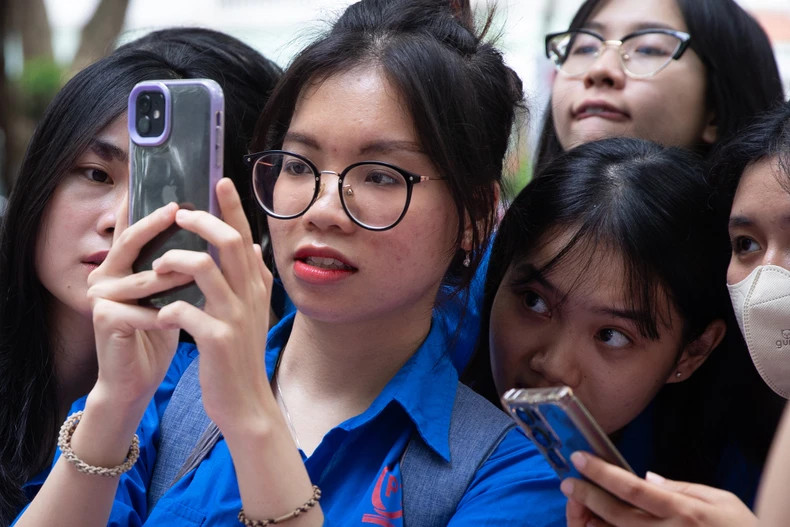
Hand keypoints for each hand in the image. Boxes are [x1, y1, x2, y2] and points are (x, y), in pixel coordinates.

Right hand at [87, 201, 190, 409]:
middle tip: (180, 210)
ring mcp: (101, 298)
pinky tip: (188, 313)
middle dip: (156, 226)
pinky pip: (143, 312)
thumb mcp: (171, 294)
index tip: (181, 195)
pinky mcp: (106, 320)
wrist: (135, 379)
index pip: (138, 231)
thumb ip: (184, 264)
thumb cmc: (157, 334)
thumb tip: (221, 233)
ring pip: (145, 279)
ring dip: (176, 275)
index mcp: (119, 265)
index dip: (154, 213)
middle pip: (131, 242)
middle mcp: (104, 276)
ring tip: (205, 267)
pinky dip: (169, 313)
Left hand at [153, 178, 273, 432]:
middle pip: (231, 242)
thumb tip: (255, 248)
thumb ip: (253, 280)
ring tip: (158, 263)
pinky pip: (184, 311)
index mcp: (257, 288)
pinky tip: (158, 313)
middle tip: (181, 211)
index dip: (233, 208)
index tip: (220, 181)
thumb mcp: (254, 314)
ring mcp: (235, 317)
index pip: (247, 237)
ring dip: (177, 259)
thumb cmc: (241, 357)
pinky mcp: (216, 339)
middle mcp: (250, 296)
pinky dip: (165, 307)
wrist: (246, 403)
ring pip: (206, 268)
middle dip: (204, 220)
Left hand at [561, 452, 756, 526]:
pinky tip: (597, 524)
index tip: (579, 457)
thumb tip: (645, 479)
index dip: (601, 472)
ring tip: (578, 505)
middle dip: (586, 495)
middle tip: (567, 481)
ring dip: (590, 521)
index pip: (632, 489)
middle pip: (614, 514)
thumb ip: (682, 488)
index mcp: (682, 511)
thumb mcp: (720, 500)